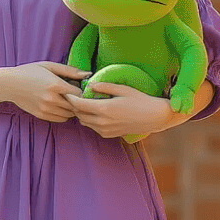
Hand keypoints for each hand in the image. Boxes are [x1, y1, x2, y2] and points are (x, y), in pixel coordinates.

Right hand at [0, 61, 92, 122]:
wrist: (9, 84)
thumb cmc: (30, 72)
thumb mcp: (50, 66)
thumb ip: (70, 71)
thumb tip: (88, 74)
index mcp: (55, 85)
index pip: (79, 94)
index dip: (83, 91)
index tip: (81, 88)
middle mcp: (51, 99)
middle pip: (76, 106)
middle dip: (79, 102)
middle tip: (76, 95)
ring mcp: (46, 109)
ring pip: (70, 114)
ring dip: (72, 109)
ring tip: (68, 100)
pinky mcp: (41, 115)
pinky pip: (61, 119)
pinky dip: (64, 114)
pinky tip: (60, 105)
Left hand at [64, 81, 190, 138]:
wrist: (153, 117)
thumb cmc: (139, 100)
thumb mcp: (123, 89)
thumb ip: (104, 87)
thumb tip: (89, 84)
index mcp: (104, 109)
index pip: (78, 104)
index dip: (70, 97)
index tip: (67, 91)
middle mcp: (102, 122)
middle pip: (78, 114)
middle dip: (74, 105)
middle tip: (75, 95)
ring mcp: (104, 130)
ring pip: (84, 122)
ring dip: (81, 113)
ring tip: (85, 103)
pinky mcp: (108, 134)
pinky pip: (92, 127)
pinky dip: (90, 119)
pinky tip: (95, 111)